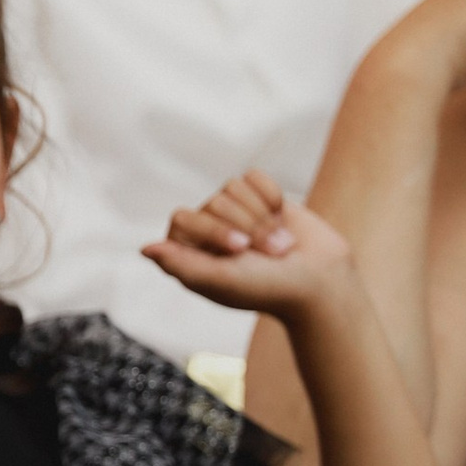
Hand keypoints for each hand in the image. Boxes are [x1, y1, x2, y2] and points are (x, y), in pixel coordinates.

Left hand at [143, 169, 354, 319]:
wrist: (321, 278)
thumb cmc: (269, 288)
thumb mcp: (222, 281)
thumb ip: (181, 265)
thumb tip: (145, 249)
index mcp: (190, 255)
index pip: (183, 218)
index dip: (213, 229)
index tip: (239, 251)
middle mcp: (207, 231)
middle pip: (214, 202)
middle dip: (247, 225)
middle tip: (269, 254)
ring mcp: (233, 213)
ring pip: (233, 187)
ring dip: (262, 216)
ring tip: (279, 245)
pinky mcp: (258, 197)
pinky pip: (254, 177)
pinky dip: (272, 197)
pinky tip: (282, 218)